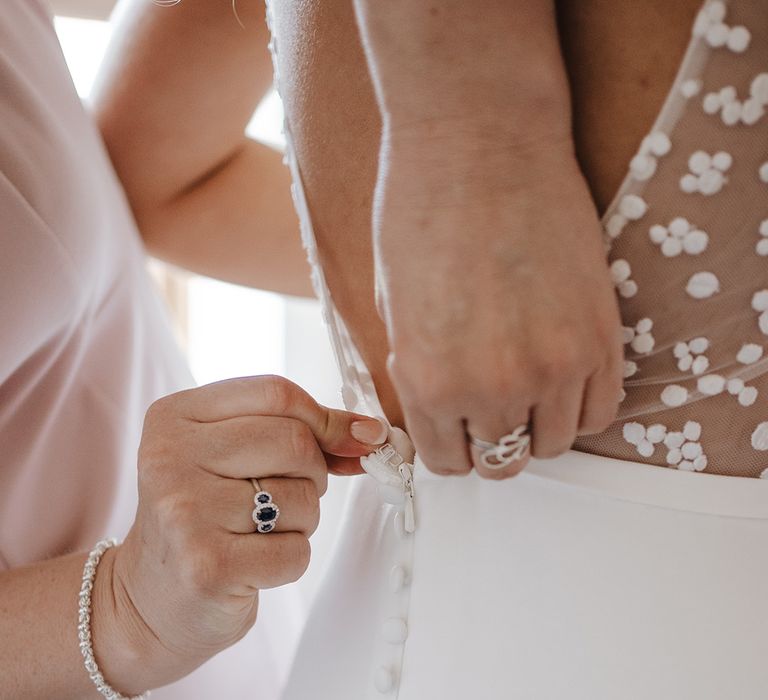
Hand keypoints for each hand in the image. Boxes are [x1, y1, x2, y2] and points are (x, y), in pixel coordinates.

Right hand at [92, 376, 385, 693]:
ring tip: (260, 530)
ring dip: (302, 520)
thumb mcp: (234, 455)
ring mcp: (185, 512)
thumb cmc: (206, 515)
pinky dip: (291, 559)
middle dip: (313, 473)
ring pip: (302, 498)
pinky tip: (253, 563)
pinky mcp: (206, 566)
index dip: (324, 419)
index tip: (348, 441)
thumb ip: (300, 430)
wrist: (150, 599)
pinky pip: (296, 552)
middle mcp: (169, 457)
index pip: (276, 394)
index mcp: (174, 416)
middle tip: (286, 494)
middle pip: (295, 441)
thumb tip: (371, 432)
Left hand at [374, 132, 623, 478]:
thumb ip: (415, 369)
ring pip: (552, 444)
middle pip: (500, 460)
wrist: (479, 138)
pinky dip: (577, 407)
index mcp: (428, 380)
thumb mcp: (391, 303)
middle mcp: (492, 386)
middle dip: (488, 442)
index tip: (453, 432)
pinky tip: (560, 378)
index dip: (447, 447)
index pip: (445, 460)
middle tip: (487, 413)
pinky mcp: (601, 336)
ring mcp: (555, 365)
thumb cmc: (420, 207)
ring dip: (535, 427)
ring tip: (525, 391)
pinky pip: (599, 412)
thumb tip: (433, 406)